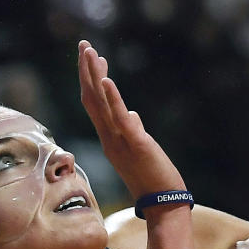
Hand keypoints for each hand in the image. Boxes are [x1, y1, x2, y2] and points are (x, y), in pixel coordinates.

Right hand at [76, 40, 183, 199]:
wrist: (164, 205)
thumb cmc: (154, 180)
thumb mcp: (141, 151)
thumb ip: (134, 132)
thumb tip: (132, 116)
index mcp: (110, 139)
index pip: (96, 106)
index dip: (91, 81)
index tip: (92, 59)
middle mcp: (109, 139)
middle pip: (92, 100)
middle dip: (87, 71)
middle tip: (84, 44)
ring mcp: (120, 142)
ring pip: (101, 105)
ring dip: (95, 76)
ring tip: (91, 52)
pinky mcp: (136, 145)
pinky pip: (119, 119)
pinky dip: (112, 99)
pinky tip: (107, 80)